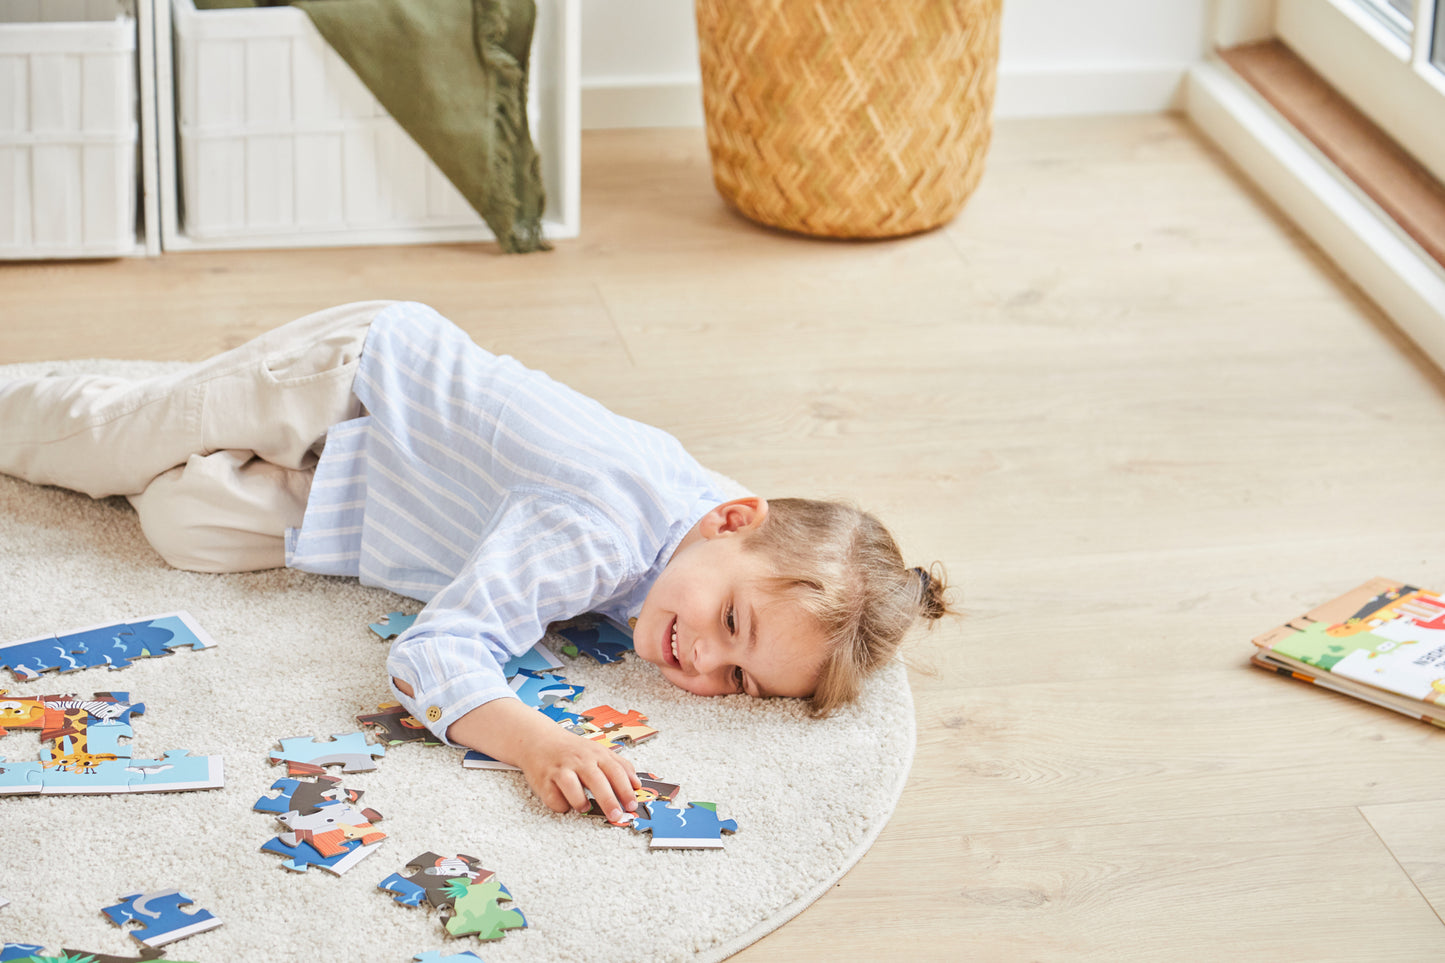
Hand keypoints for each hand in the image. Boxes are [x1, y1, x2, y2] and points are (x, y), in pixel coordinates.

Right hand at [513, 721, 641, 822]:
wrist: (538, 738)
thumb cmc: (572, 749)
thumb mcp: (597, 750)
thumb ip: (618, 765)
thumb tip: (636, 785)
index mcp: (595, 753)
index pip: (616, 771)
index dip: (626, 789)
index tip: (632, 805)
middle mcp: (579, 760)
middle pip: (597, 782)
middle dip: (609, 801)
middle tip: (616, 816)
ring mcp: (561, 769)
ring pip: (573, 790)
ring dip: (581, 803)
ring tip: (584, 807)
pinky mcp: (543, 780)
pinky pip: (554, 799)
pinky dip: (561, 805)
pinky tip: (564, 802)